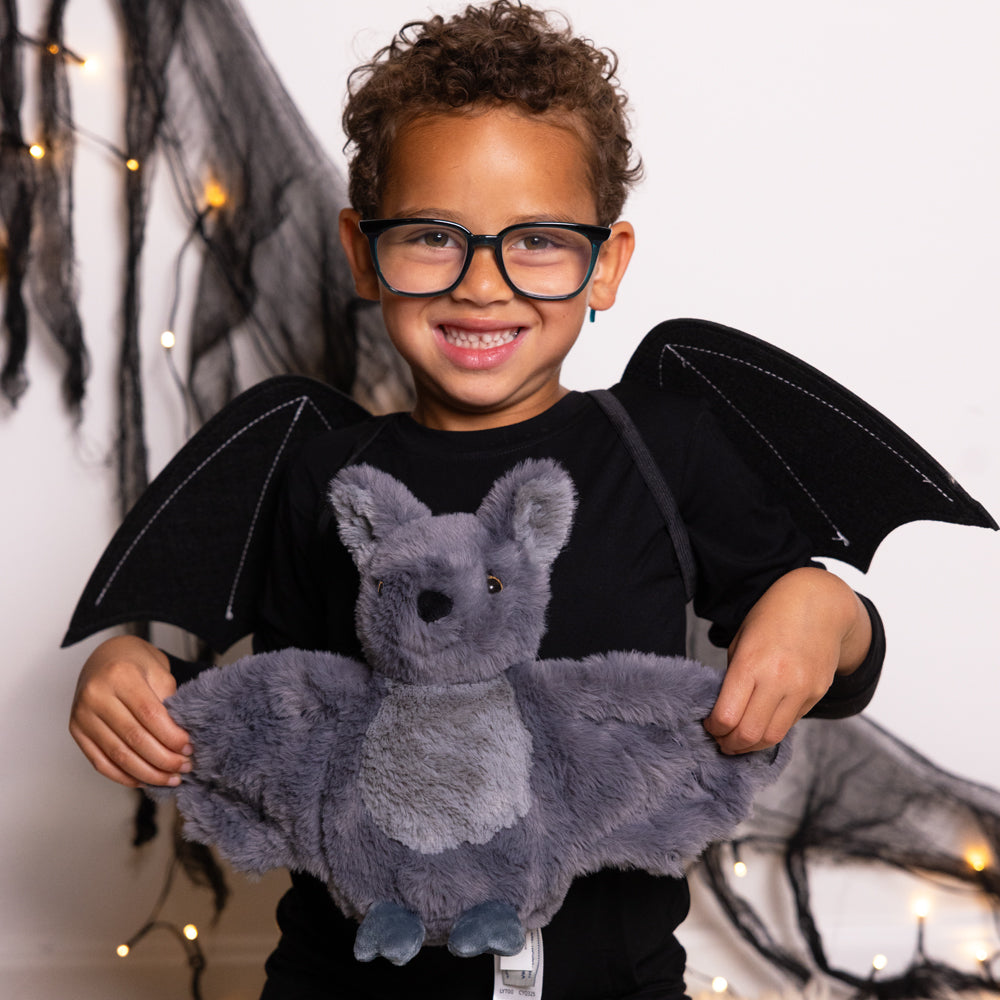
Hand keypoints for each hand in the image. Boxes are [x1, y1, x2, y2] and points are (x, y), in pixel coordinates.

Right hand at [69, 635, 192, 786]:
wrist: (106, 657)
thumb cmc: (137, 664)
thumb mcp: (158, 672)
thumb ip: (168, 702)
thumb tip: (181, 742)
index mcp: (120, 675)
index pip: (149, 714)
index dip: (171, 736)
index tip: (189, 748)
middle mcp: (96, 695)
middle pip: (134, 738)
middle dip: (163, 759)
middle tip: (185, 767)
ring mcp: (82, 715)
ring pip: (118, 755)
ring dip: (147, 773)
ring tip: (170, 778)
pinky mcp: (76, 731)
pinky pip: (100, 762)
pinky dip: (124, 776)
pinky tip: (145, 780)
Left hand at [704, 567, 870, 754]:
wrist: (820, 603)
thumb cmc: (771, 616)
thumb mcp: (741, 640)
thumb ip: (733, 676)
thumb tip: (723, 711)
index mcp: (751, 663)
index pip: (727, 715)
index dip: (713, 728)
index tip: (708, 726)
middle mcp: (778, 679)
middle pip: (749, 734)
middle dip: (730, 745)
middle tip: (720, 742)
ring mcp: (801, 689)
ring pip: (772, 736)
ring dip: (751, 746)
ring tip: (738, 743)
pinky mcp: (816, 694)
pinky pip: (790, 724)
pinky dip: (772, 731)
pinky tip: (760, 726)